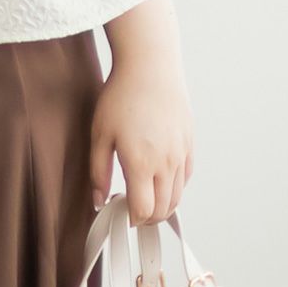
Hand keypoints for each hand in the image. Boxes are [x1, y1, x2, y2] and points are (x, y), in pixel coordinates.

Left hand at [89, 59, 194, 225]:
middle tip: (130, 210)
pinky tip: (159, 179)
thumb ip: (98, 171)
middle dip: (147, 218)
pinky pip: (186, 177)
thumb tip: (98, 201)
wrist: (150, 67)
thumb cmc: (120, 97)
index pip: (143, 210)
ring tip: (144, 197)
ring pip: (177, 196)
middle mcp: (166, 164)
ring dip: (162, 205)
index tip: (119, 214)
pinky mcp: (189, 143)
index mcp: (141, 164)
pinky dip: (175, 187)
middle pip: (163, 209)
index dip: (131, 219)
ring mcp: (181, 154)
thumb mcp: (100, 133)